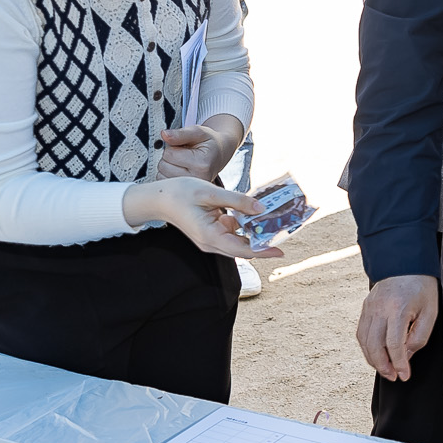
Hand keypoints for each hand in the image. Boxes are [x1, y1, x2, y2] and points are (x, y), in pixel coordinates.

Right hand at [124, 176, 283, 261]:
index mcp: (210, 236)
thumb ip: (236, 201)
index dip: (264, 250)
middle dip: (264, 241)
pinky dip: (244, 226)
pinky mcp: (211, 233)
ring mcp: (211, 239)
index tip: (282, 249)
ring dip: (255, 233)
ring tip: (275, 221)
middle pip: (244, 248)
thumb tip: (260, 208)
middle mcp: (211, 243)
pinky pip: (232, 233)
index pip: (243, 250)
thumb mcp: (210, 192)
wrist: (157, 199)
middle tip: (285, 231)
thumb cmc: (179, 193)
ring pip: (239, 241)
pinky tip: (256, 214)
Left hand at [153, 116, 242, 182]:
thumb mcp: (198, 132)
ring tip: (183, 162)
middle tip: (184, 154)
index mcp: (202, 164)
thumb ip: (181, 133)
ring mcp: (191, 189)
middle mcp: (197, 180)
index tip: (185, 147)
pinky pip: (163, 182)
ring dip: (168, 167)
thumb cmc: (209, 143)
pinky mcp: (185, 194)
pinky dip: (167, 175)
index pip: (169, 154)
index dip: (173, 146)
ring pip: (161, 175)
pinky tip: (179, 171)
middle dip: (170, 157)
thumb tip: (164, 134)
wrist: (219, 154)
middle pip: (163, 166)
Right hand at [356, 275, 438, 380]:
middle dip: (383, 366)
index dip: (399, 363)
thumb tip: (405, 356)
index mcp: (397, 309)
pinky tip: (376, 355)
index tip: (404, 376)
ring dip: (373, 360)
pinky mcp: (365, 308)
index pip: (394, 344)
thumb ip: (418, 337)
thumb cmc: (421, 288)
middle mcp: (379, 309)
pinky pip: (361, 333)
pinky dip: (367, 348)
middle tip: (394, 377)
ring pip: (364, 341)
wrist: (405, 264)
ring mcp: (369, 308)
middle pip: (374, 346)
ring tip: (386, 369)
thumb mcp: (430, 312)